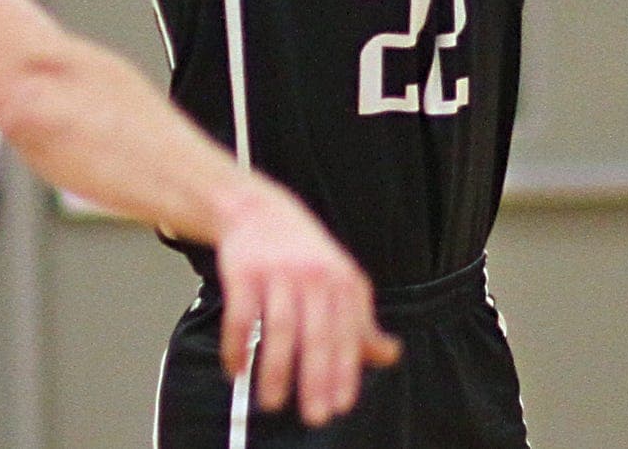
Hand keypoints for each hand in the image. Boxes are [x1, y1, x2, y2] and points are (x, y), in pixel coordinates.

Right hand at [215, 178, 399, 425]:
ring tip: (272, 402)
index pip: (347, 333)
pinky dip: (236, 345)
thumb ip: (362, 322)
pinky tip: (236, 370)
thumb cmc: (305, 256)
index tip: (340, 406)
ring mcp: (277, 272)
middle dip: (316, 378)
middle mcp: (312, 275)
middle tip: (314, 416)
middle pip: (317, 333)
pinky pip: (240, 315)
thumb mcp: (341, 281)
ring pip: (279, 327)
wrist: (259, 211)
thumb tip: (391, 355)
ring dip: (275, 368)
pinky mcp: (243, 271)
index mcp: (341, 280)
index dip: (345, 371)